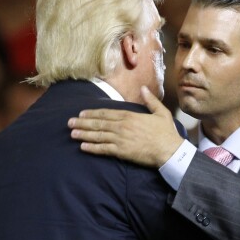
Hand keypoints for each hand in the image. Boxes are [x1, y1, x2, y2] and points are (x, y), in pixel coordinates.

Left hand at [67, 86, 183, 166]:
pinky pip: (103, 149)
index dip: (92, 113)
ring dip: (83, 134)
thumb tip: (143, 88)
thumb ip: (150, 100)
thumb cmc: (167, 132)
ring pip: (98, 135)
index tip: (81, 113)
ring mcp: (120, 139)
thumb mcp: (161, 112)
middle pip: (98, 123)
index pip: (106, 113)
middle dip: (82, 123)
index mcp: (130, 116)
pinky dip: (92, 148)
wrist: (170, 150)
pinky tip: (83, 147)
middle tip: (69, 123)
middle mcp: (122, 126)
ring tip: (72, 134)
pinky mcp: (122, 152)